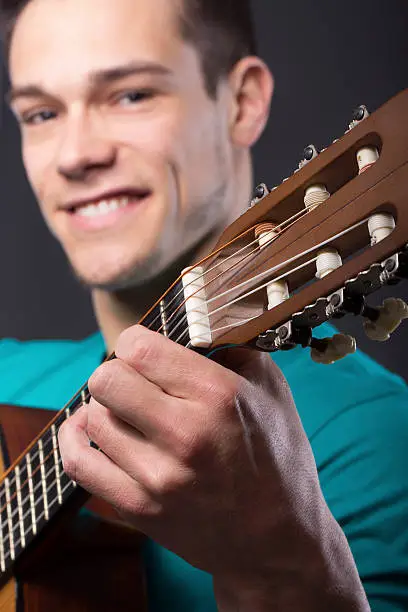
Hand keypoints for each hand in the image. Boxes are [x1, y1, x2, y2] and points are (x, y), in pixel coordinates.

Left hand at [59, 325, 368, 609]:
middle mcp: (185, 435)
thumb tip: (193, 322)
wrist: (276, 541)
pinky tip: (89, 427)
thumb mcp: (272, 390)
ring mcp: (158, 477)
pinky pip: (78, 462)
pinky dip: (76, 437)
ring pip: (92, 417)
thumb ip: (232, 348)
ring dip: (107, 407)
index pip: (139, 348)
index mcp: (219, 397)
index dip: (136, 341)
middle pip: (105, 379)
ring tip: (128, 411)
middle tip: (135, 381)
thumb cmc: (278, 458)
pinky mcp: (138, 508)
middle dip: (117, 371)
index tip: (145, 349)